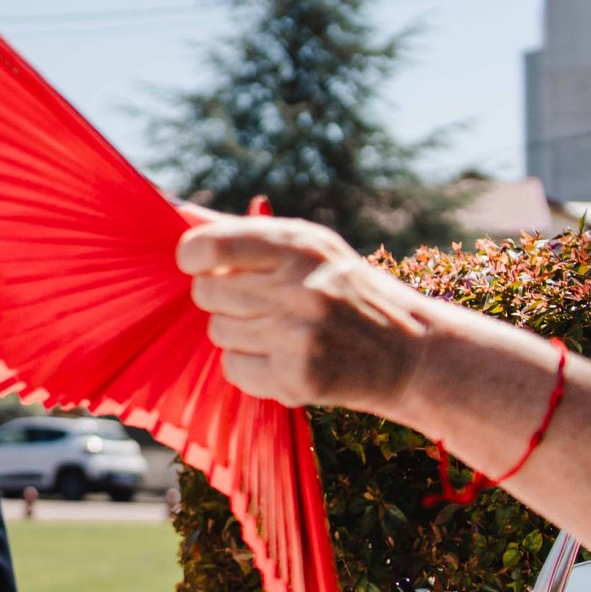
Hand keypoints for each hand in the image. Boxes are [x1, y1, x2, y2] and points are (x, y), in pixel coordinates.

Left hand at [176, 212, 432, 413]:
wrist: (411, 353)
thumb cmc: (347, 292)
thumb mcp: (311, 249)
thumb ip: (245, 234)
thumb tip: (179, 214)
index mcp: (300, 246)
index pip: (208, 247)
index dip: (194, 258)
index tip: (203, 266)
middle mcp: (299, 287)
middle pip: (207, 293)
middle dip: (223, 298)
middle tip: (260, 302)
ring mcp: (298, 335)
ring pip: (218, 332)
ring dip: (239, 334)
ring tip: (282, 331)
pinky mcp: (296, 378)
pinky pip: (233, 368)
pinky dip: (250, 367)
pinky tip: (285, 358)